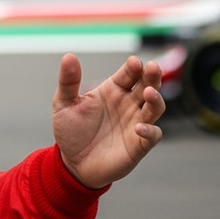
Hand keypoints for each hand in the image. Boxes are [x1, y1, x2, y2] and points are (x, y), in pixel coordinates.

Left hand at [52, 53, 164, 189]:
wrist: (72, 162)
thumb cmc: (70, 129)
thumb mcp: (64, 102)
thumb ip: (68, 81)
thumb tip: (69, 56)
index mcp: (112, 90)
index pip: (128, 74)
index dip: (133, 67)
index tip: (134, 61)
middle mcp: (127, 104)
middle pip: (147, 86)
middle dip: (152, 77)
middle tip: (153, 68)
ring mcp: (135, 124)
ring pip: (154, 108)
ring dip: (156, 100)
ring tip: (149, 93)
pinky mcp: (138, 145)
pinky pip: (152, 135)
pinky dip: (150, 131)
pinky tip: (139, 127)